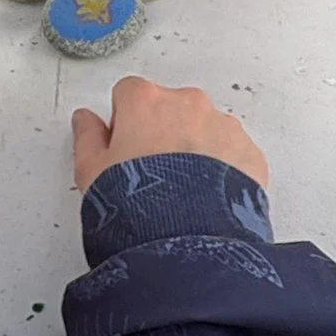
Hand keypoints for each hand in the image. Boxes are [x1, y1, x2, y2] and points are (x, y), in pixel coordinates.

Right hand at [70, 77, 268, 192]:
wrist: (187, 241)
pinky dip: (223, 168)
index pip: (128, 94)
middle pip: (169, 107)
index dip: (123, 122)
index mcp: (145, 100)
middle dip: (162, 132)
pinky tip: (205, 197)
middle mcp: (187, 103)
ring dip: (194, 149)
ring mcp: (223, 125)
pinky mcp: (249, 152)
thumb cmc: (139, 205)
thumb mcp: (91, 172)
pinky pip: (232, 152)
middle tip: (152, 173)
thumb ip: (87, 136)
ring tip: (182, 191)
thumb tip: (86, 121)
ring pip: (204, 127)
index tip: (124, 147)